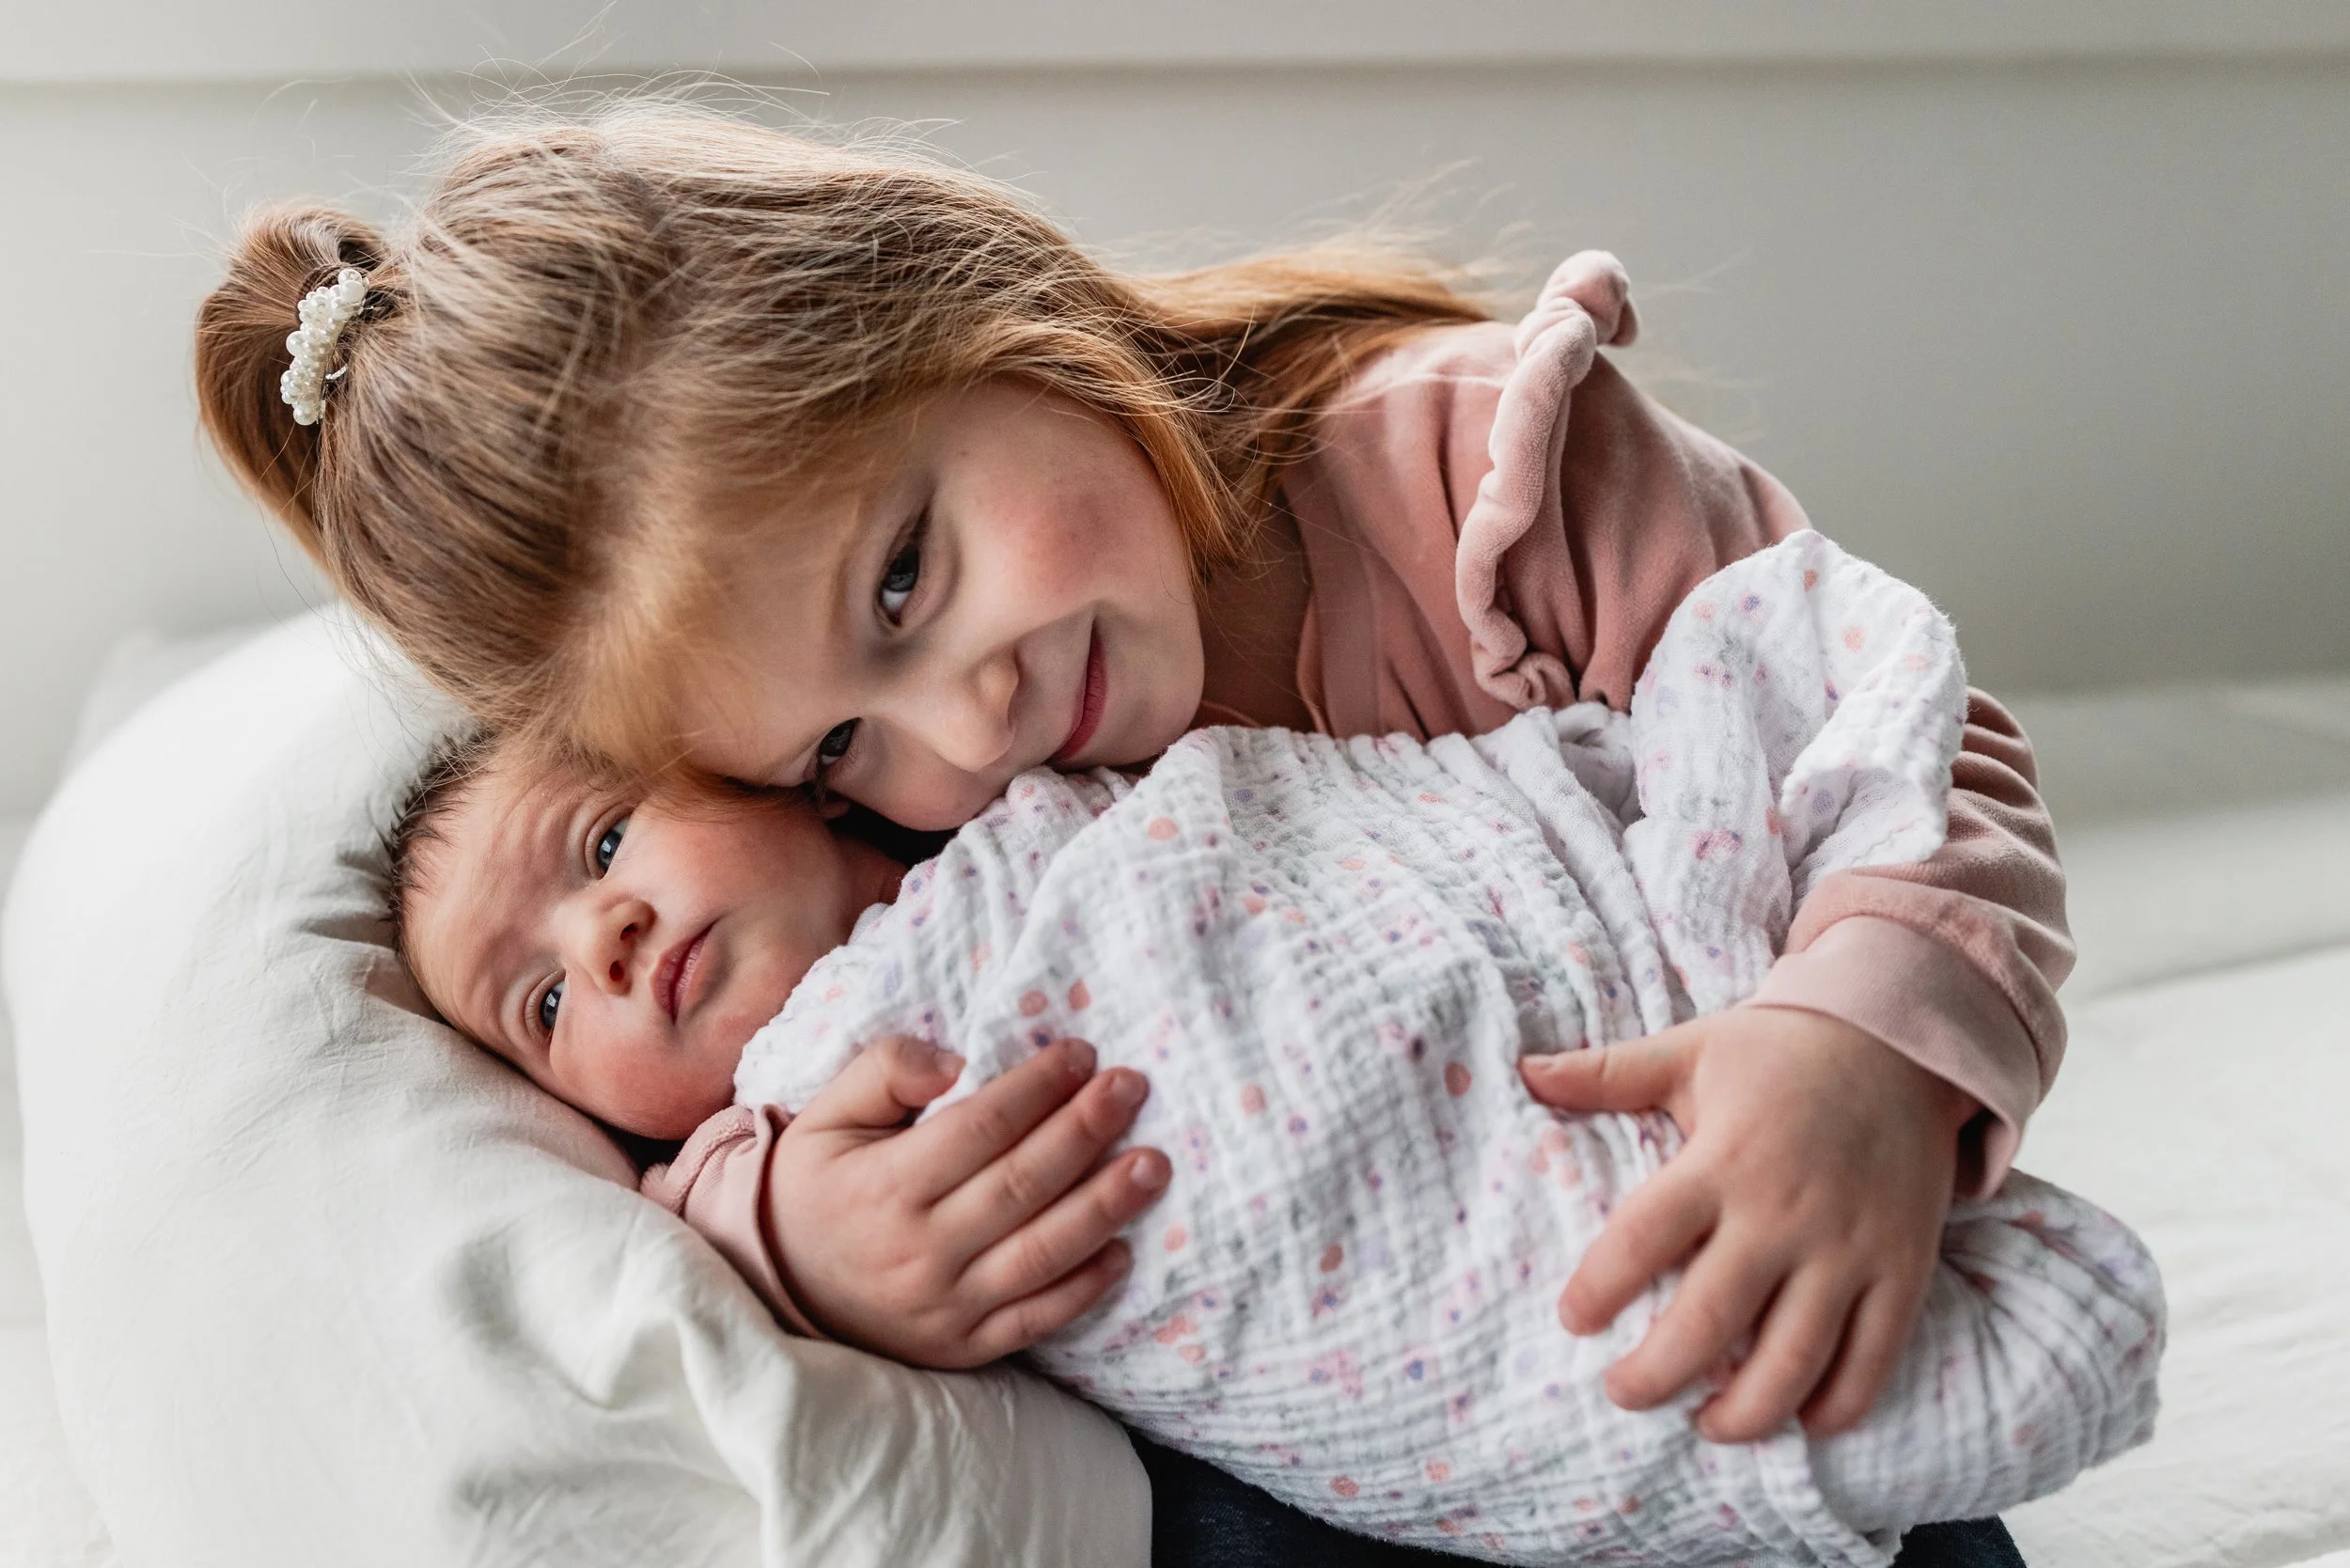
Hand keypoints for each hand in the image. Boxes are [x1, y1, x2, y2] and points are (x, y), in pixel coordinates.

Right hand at [767, 1035, 1168, 1368]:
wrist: (774, 1289)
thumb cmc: (813, 1187)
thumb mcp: (826, 1117)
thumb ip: (884, 1070)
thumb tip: (955, 1059)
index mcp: (887, 1185)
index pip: (981, 1128)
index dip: (1037, 1088)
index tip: (1081, 1053)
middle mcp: (921, 1249)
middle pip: (1024, 1183)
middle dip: (1086, 1130)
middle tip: (1133, 1087)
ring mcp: (946, 1306)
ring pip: (1043, 1253)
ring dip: (1106, 1207)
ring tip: (1154, 1165)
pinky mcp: (964, 1346)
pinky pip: (1037, 1318)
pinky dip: (1085, 1288)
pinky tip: (1123, 1248)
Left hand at [1519, 1008, 1976, 1440]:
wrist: (1902, 1043)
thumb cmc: (1781, 1051)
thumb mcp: (1690, 1050)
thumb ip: (1607, 1073)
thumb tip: (1526, 1071)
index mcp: (1721, 1160)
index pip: (1642, 1237)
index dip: (1599, 1288)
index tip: (1573, 1320)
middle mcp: (1783, 1214)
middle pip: (1709, 1320)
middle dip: (1657, 1374)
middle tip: (1623, 1394)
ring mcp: (1848, 1249)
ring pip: (1793, 1359)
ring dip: (1745, 1411)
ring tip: (1705, 1426)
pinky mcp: (1903, 1269)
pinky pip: (1873, 1357)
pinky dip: (1838, 1405)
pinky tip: (1801, 1419)